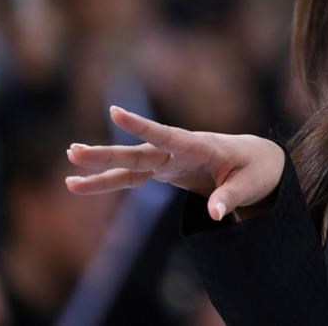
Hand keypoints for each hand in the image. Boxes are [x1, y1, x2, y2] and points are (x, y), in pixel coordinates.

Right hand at [66, 106, 285, 220]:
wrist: (259, 161)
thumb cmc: (258, 168)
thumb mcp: (252, 183)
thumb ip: (232, 197)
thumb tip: (214, 215)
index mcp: (202, 146)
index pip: (168, 136)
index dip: (142, 126)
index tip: (115, 113)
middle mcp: (180, 150)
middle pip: (140, 152)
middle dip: (108, 154)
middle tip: (73, 151)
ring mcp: (169, 160)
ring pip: (130, 164)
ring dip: (101, 166)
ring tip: (68, 166)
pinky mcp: (165, 171)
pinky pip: (132, 177)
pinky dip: (108, 182)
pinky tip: (79, 184)